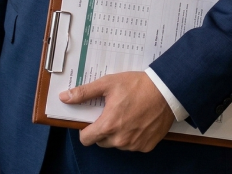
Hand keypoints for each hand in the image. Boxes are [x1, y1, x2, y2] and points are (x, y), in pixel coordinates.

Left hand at [60, 71, 174, 151]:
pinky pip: (132, 145)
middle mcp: (120, 140)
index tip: (91, 120)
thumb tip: (65, 97)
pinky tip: (138, 120)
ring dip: (117, 133)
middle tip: (111, 112)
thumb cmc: (137, 85)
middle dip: (102, 129)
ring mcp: (134, 145)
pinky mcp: (146, 146)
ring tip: (126, 113)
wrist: (166, 91)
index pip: (86, 139)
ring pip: (116, 144)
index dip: (85, 129)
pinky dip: (132, 136)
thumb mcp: (108, 83)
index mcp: (108, 125)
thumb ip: (84, 92)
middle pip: (101, 141)